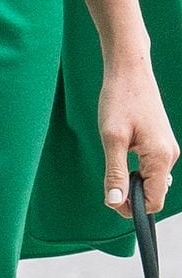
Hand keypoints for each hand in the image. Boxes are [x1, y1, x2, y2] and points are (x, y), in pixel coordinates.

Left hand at [99, 51, 178, 216]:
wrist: (129, 69)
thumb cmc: (120, 98)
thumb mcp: (111, 138)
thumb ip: (114, 173)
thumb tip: (115, 203)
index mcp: (160, 157)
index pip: (153, 200)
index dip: (132, 207)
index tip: (111, 200)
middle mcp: (169, 155)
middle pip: (153, 192)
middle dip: (132, 194)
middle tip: (108, 180)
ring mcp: (167, 147)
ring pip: (151, 179)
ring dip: (133, 180)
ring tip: (114, 159)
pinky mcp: (161, 141)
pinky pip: (151, 166)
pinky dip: (136, 168)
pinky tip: (122, 152)